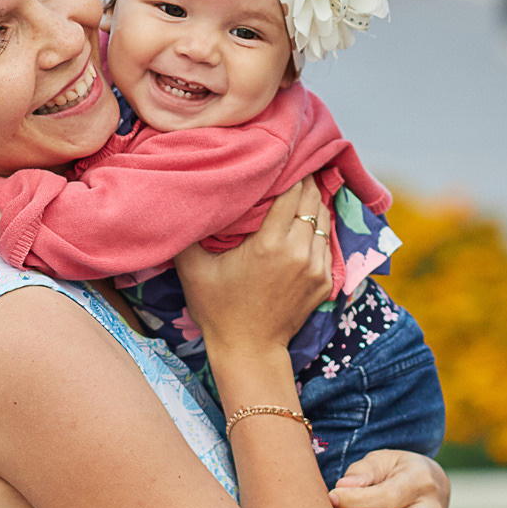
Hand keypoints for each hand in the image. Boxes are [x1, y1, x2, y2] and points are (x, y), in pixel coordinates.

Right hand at [173, 180, 331, 355]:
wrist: (249, 350)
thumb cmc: (217, 309)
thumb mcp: (192, 269)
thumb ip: (188, 232)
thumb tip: (179, 199)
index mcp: (270, 243)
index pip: (292, 191)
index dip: (290, 171)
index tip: (283, 157)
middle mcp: (299, 252)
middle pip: (313, 199)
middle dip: (306, 180)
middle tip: (296, 164)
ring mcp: (316, 267)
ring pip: (324, 219)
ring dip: (315, 202)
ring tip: (304, 186)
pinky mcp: (325, 281)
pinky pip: (328, 242)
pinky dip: (319, 227)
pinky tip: (308, 220)